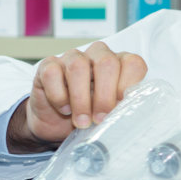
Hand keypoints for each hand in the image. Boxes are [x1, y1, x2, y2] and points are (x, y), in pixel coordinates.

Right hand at [8, 42, 146, 153]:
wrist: (56, 123)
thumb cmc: (89, 115)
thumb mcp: (110, 114)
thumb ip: (120, 108)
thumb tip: (123, 114)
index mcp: (120, 64)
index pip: (132, 63)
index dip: (129, 84)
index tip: (121, 105)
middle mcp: (97, 56)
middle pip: (106, 62)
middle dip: (104, 95)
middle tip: (100, 119)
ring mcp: (72, 58)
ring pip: (78, 66)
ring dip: (80, 99)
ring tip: (82, 121)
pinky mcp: (48, 66)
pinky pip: (52, 73)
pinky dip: (58, 95)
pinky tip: (64, 109)